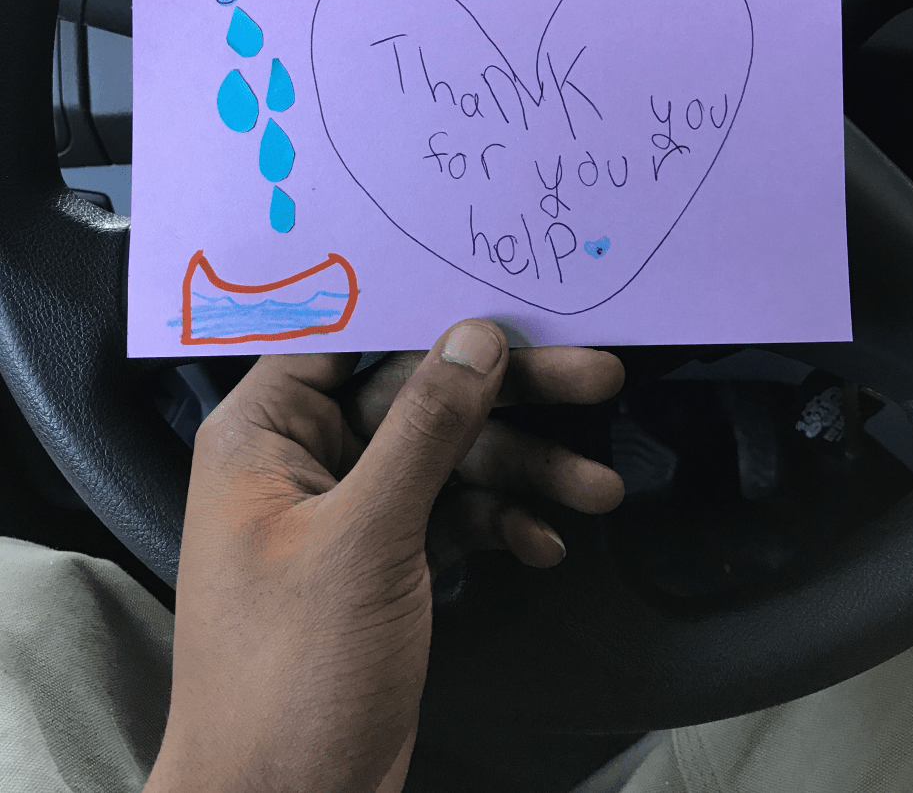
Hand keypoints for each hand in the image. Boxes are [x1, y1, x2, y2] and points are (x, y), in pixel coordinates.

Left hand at [144, 321, 624, 792]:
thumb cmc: (294, 669)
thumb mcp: (367, 537)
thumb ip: (424, 428)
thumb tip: (476, 336)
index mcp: (266, 430)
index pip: (348, 334)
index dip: (424, 307)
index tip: (503, 289)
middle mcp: (307, 456)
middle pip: (418, 393)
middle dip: (508, 395)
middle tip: (597, 375)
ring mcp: (351, 509)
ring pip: (448, 456)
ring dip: (524, 470)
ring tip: (599, 490)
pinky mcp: (387, 557)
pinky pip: (453, 513)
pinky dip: (500, 523)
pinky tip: (545, 543)